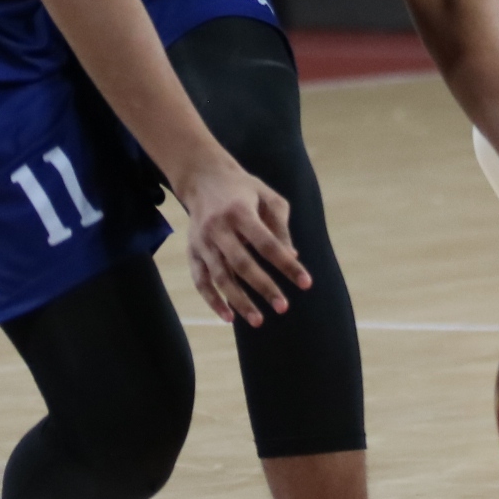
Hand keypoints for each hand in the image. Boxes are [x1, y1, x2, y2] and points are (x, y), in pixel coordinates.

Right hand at [174, 152, 307, 327]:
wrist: (202, 177)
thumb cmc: (243, 189)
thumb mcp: (267, 197)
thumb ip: (280, 226)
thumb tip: (292, 256)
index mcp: (241, 211)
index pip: (268, 244)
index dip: (287, 265)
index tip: (306, 283)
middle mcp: (219, 227)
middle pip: (242, 264)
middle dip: (264, 287)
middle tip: (283, 307)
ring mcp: (202, 241)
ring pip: (220, 277)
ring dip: (239, 301)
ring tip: (258, 321)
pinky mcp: (192, 251)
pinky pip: (201, 281)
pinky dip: (212, 301)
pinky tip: (229, 317)